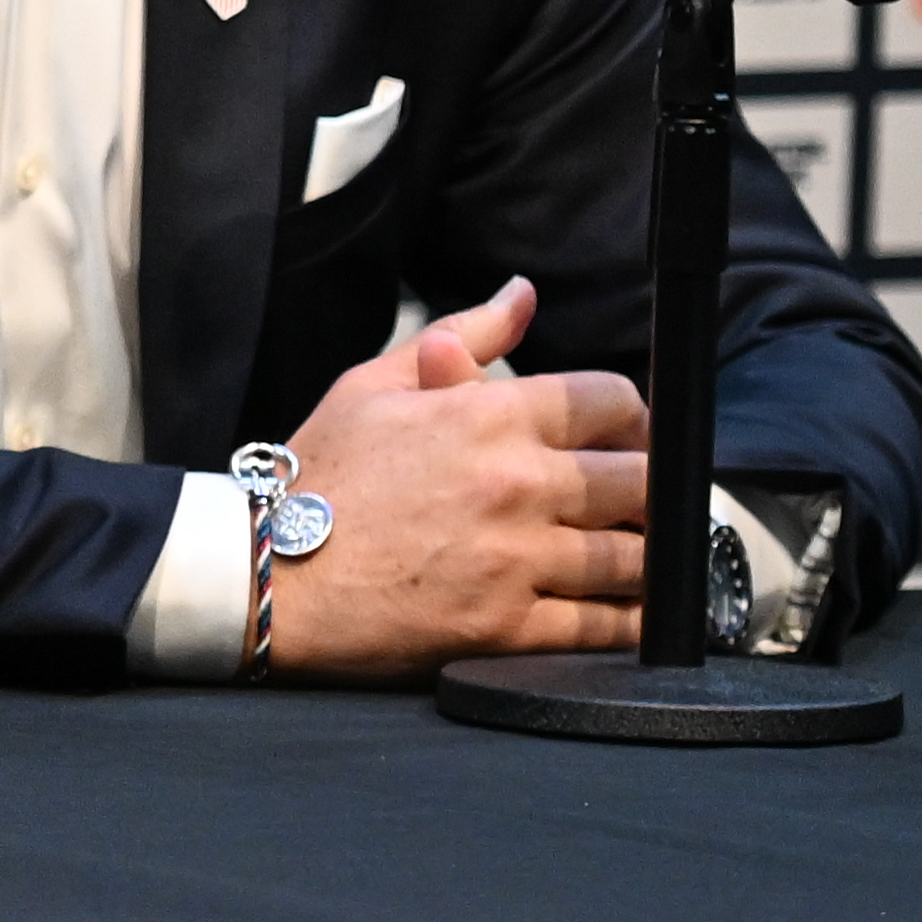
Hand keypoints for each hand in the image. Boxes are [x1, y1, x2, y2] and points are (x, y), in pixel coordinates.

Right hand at [266, 279, 651, 681]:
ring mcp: (518, 560)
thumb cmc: (317, 477)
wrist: (268, 571)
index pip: (613, 400)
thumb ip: (463, 332)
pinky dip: (632, 622)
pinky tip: (631, 613)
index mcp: (486, 416)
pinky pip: (607, 628)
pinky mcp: (511, 628)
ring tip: (639, 556)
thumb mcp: (372, 384)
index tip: (628, 436)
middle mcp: (516, 485)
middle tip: (640, 499)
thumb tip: (523, 294)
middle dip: (653, 487)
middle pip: (645, 480)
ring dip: (649, 557)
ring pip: (638, 558)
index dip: (635, 417)